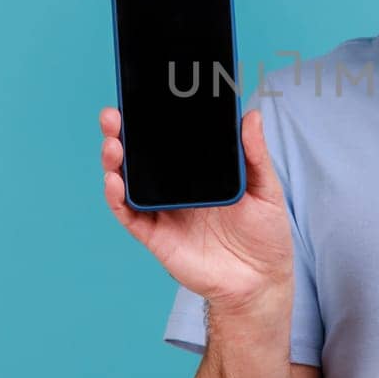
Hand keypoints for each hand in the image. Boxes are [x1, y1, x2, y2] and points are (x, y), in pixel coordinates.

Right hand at [100, 106, 293, 313]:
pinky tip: (115, 181)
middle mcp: (175, 188)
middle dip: (121, 133)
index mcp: (199, 172)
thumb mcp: (265, 189)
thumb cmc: (265, 234)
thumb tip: (251, 115)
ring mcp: (163, 211)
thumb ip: (255, 155)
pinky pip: (129, 215)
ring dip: (114, 161)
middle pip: (140, 156)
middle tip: (113, 115)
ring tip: (113, 143)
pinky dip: (117, 198)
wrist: (260, 281)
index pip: (168, 140)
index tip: (140, 96)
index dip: (151, 119)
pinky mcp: (155, 236)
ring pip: (128, 181)